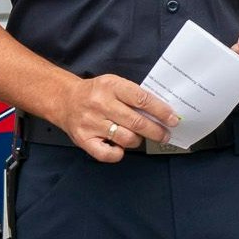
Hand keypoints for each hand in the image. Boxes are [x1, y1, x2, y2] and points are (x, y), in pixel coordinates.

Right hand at [55, 74, 179, 162]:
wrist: (65, 100)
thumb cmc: (96, 93)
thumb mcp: (114, 84)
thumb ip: (134, 96)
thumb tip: (161, 113)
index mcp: (111, 86)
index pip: (142, 100)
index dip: (161, 111)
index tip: (173, 119)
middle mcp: (100, 104)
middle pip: (136, 122)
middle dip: (156, 131)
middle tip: (165, 135)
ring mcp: (91, 123)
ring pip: (125, 138)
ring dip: (138, 140)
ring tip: (139, 137)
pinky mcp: (83, 139)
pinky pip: (107, 154)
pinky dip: (119, 153)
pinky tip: (121, 147)